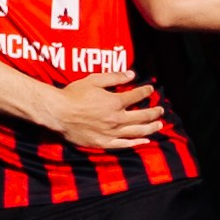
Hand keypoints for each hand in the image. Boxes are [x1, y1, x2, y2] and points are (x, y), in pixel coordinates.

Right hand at [42, 71, 163, 149]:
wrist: (57, 113)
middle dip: (154, 112)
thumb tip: (131, 74)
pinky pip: (124, 145)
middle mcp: (116, 119)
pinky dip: (136, 143)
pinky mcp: (103, 143)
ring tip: (159, 125)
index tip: (150, 89)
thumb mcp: (94, 80)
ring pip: (136, 131)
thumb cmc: (73, 95)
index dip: (145, 92)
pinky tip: (145, 141)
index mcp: (115, 102)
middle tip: (161, 110)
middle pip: (142, 116)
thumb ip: (114, 77)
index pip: (136, 96)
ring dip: (150, 128)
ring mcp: (111, 133)